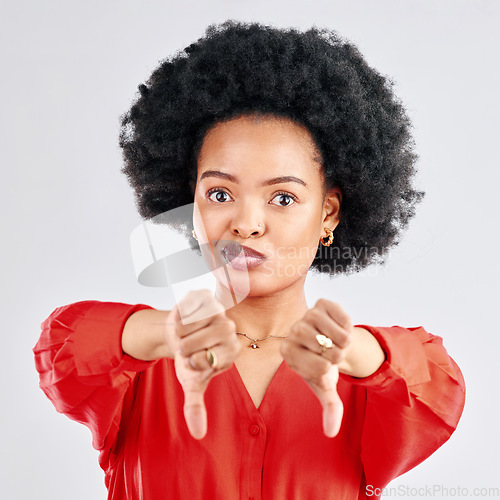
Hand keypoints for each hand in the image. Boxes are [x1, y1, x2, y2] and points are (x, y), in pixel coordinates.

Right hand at [166, 290, 240, 439]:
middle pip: (198, 342)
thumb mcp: (191, 383)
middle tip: (186, 347)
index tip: (194, 361)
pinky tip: (184, 319)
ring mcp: (218, 311)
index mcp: (232, 351)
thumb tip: (198, 434)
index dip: (192, 363)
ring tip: (185, 334)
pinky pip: (185, 308)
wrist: (178, 334)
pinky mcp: (204, 296)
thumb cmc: (189, 359)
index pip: (206, 361)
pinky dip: (178, 317)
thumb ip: (196, 407)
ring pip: (190, 325)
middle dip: (184, 348)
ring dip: (180, 333)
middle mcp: (230, 330)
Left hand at [280, 299, 352, 437]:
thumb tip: (331, 432)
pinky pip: (344, 318)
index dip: (329, 370)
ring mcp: (307, 314)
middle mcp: (293, 331)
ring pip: (340, 336)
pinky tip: (339, 328)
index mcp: (288, 352)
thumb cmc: (322, 365)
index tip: (323, 364)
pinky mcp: (323, 303)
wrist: (329, 341)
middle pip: (329, 351)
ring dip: (345, 342)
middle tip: (331, 353)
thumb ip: (329, 407)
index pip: (319, 368)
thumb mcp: (325, 386)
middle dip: (338, 356)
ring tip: (336, 342)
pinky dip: (349, 327)